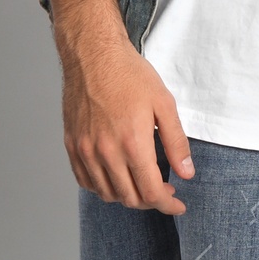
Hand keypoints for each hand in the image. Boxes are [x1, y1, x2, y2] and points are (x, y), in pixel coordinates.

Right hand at [31, 0, 193, 210]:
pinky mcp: (72, 145)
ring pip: (106, 193)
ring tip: (141, 184)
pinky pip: (85, 181)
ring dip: (127, 197)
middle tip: (165, 191)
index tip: (177, 205)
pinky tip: (116, 178)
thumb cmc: (129, 74)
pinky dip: (102, 187)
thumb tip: (186, 173)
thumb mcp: (164, 103)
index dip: (167, 204)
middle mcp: (105, 152)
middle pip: (129, 198)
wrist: (92, 54)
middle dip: (151, 202)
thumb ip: (176, 142)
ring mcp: (85, 150)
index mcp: (132, 143)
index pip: (151, 192)